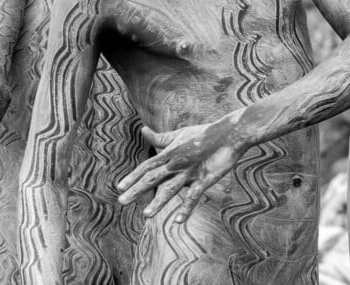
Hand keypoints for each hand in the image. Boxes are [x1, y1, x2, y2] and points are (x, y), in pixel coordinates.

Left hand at [117, 118, 246, 221]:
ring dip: (158, 202)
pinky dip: (186, 208)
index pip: (147, 166)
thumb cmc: (203, 134)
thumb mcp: (179, 134)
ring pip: (170, 188)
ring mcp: (190, 172)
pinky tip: (178, 221)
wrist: (230, 134)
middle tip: (121, 201)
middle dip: (136, 190)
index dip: (133, 176)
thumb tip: (142, 130)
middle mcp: (176, 163)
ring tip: (145, 214)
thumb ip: (160, 138)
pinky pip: (194, 196)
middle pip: (153, 178)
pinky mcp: (205, 179)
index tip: (119, 187)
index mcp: (169, 153)